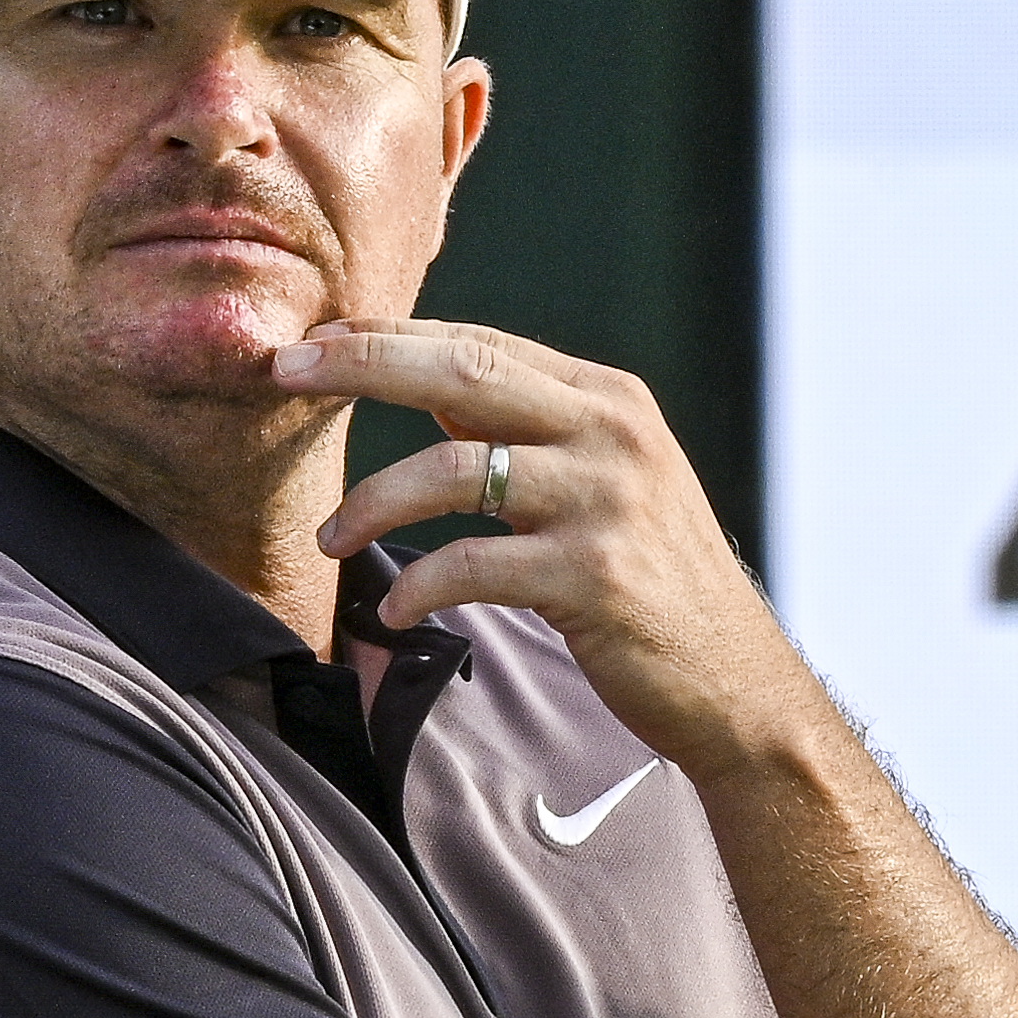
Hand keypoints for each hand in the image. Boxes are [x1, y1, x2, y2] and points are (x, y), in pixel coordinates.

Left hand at [282, 318, 829, 778]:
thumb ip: (528, 428)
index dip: (388, 337)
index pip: (481, 343)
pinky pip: (472, 566)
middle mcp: (612, 435)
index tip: (311, 341)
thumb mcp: (606, 480)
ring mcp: (606, 503)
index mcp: (609, 400)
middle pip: (463, 372)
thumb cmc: (651, 581)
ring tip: (328, 537)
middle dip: (362, 364)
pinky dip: (417, 586)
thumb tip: (423, 379)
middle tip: (284, 371)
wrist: (733, 681)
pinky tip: (395, 610)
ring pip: (452, 468)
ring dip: (370, 501)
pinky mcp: (594, 576)